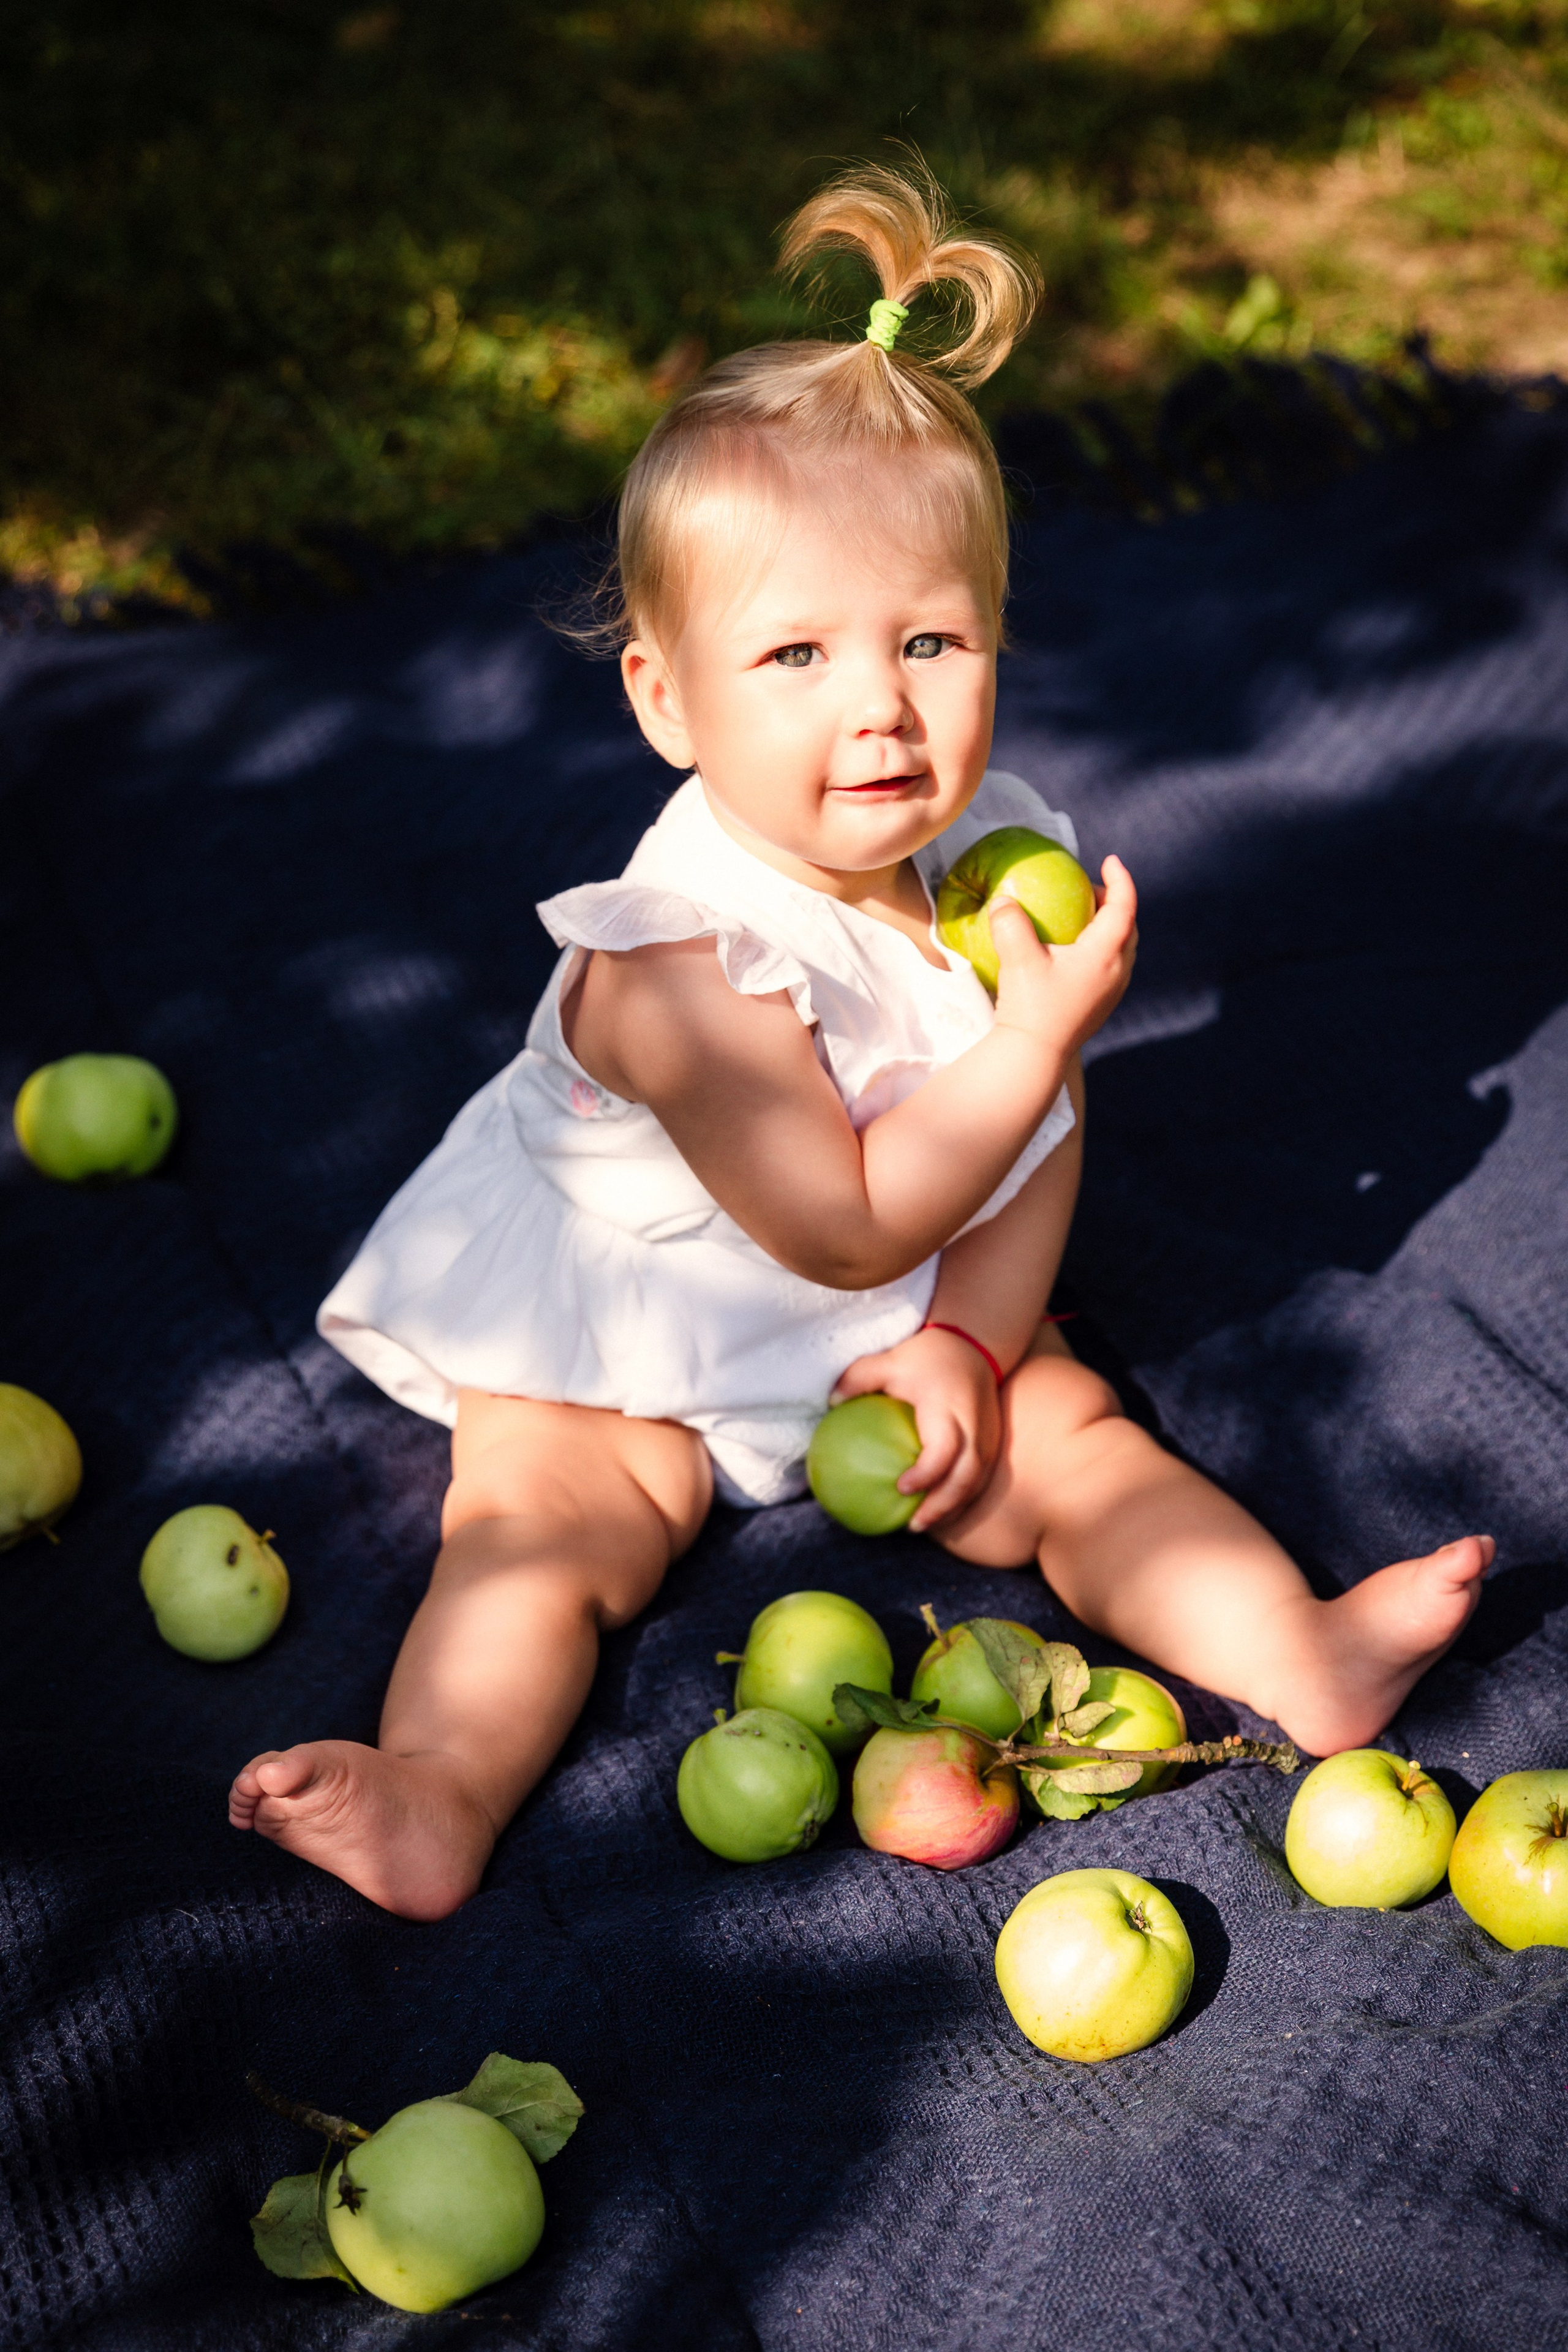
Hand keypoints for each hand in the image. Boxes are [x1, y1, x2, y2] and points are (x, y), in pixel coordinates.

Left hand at [830, 1325, 1001, 1532]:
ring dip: (952, 1507)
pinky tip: (938, 1509)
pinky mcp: (993, 1442)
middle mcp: (974, 1427)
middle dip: (942, 1506)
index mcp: (948, 1408)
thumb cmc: (927, 1356)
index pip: (944, 1450)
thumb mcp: (891, 1360)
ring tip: (922, 1523)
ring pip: (976, 1482)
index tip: (900, 1488)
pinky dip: (961, 1497)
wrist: (975, 1344)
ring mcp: (988, 1437)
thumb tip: (830, 1403)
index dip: (926, 1474)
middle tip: (913, 1524)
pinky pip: (980, 1477)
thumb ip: (860, 1378)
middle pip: (966, 1477)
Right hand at [991, 855, 1137, 1059]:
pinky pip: (1111, 967)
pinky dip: (1101, 949)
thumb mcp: (1017, 958)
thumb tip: (1004, 899)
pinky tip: (1074, 953)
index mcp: (1105, 954)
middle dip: (1115, 903)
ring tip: (1084, 918)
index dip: (1120, 879)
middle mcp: (1117, 972)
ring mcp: (1112, 992)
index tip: (1110, 859)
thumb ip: (1010, 922)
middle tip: (1092, 889)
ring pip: (1122, 949)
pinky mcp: (1101, 1007)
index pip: (1124, 907)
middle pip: (1128, 927)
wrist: (1034, 1057)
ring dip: (1110, 928)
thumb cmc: (1030, 1006)